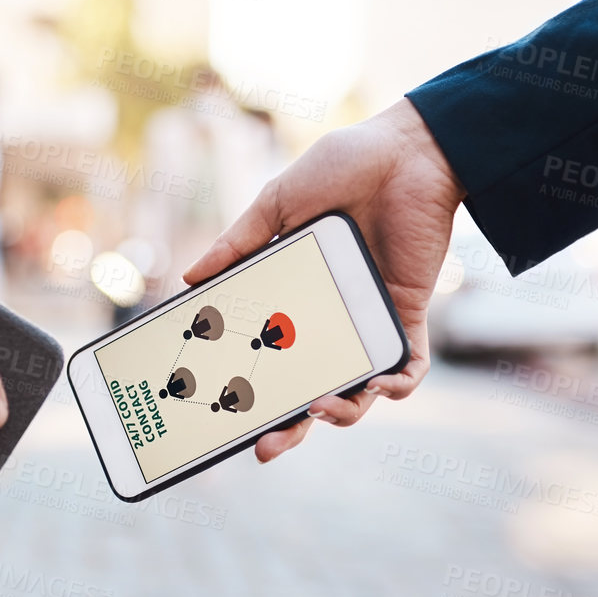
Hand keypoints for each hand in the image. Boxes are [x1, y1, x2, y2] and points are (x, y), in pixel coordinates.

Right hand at [183, 99, 463, 462]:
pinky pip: (409, 368)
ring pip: (359, 391)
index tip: (226, 417)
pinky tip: (380, 386)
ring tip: (321, 409)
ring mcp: (370, 322)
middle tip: (267, 446)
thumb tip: (189, 280)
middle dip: (290, 428)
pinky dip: (398, 385)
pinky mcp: (407, 316)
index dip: (250, 393)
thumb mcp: (276, 205)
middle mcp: (332, 320)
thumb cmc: (344, 167)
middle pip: (310, 390)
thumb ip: (237, 245)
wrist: (406, 150)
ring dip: (342, 413)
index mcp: (296, 299)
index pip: (269, 358)